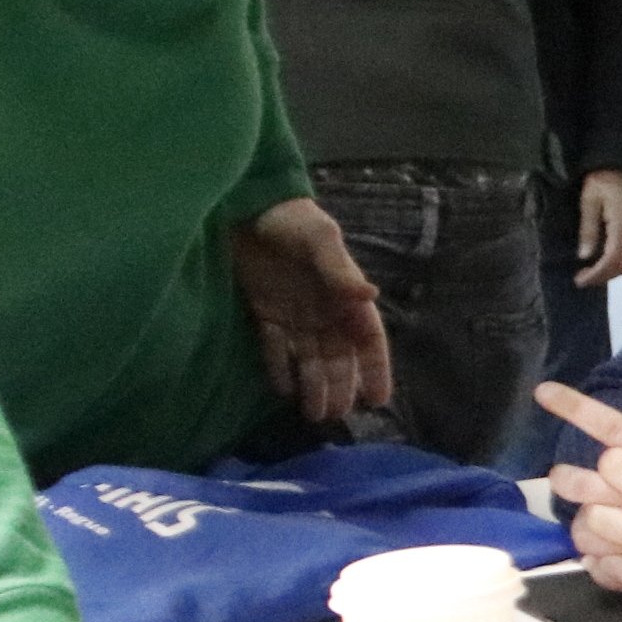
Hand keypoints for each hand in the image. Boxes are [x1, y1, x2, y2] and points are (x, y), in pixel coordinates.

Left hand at [232, 197, 393, 423]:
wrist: (242, 205)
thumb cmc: (288, 218)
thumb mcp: (319, 238)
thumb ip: (340, 271)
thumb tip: (370, 296)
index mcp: (344, 294)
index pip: (367, 338)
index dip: (375, 368)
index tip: (378, 399)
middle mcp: (323, 309)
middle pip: (338, 356)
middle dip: (341, 386)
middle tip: (337, 416)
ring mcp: (294, 313)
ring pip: (309, 358)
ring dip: (313, 385)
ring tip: (314, 414)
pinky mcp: (264, 312)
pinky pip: (274, 347)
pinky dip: (279, 368)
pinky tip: (282, 390)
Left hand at [573, 171, 621, 288]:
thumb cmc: (601, 180)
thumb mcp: (589, 202)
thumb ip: (588, 229)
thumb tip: (585, 256)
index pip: (612, 260)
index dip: (596, 274)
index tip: (579, 280)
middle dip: (602, 277)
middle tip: (581, 279)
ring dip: (609, 272)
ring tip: (588, 273)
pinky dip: (614, 263)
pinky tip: (599, 261)